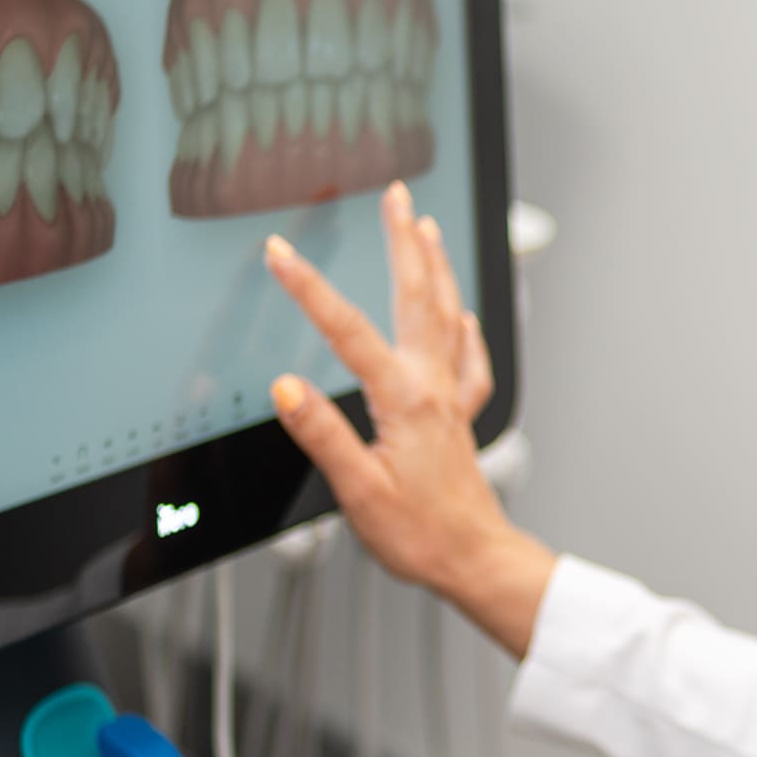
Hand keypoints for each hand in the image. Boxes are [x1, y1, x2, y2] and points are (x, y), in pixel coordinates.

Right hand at [264, 182, 555, 656]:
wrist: (476, 560)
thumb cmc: (421, 535)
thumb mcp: (359, 491)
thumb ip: (323, 435)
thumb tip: (288, 388)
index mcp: (403, 400)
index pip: (347, 330)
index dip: (309, 288)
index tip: (280, 253)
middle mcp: (433, 388)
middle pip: (417, 298)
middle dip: (402, 241)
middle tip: (395, 195)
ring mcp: (452, 398)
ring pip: (447, 315)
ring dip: (436, 267)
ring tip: (427, 227)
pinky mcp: (462, 417)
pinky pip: (468, 360)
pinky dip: (465, 330)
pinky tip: (463, 317)